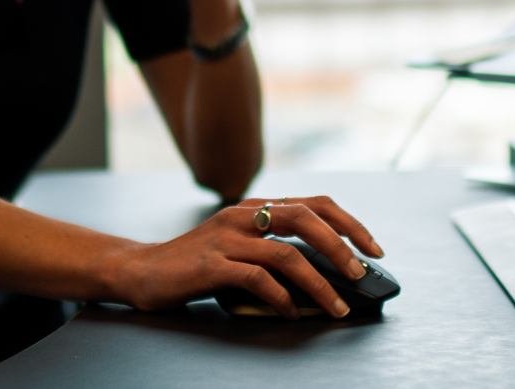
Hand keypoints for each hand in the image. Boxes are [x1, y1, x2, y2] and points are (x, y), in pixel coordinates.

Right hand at [112, 195, 386, 318]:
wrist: (141, 270)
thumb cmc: (197, 262)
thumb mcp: (240, 244)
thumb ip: (275, 246)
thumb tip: (327, 269)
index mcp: (257, 208)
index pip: (316, 204)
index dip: (349, 223)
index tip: (373, 248)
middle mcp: (245, 216)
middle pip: (307, 219)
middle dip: (342, 247)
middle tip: (362, 274)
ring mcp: (226, 239)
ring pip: (286, 255)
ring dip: (318, 282)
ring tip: (336, 304)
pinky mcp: (210, 265)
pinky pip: (256, 279)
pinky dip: (281, 298)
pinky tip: (292, 311)